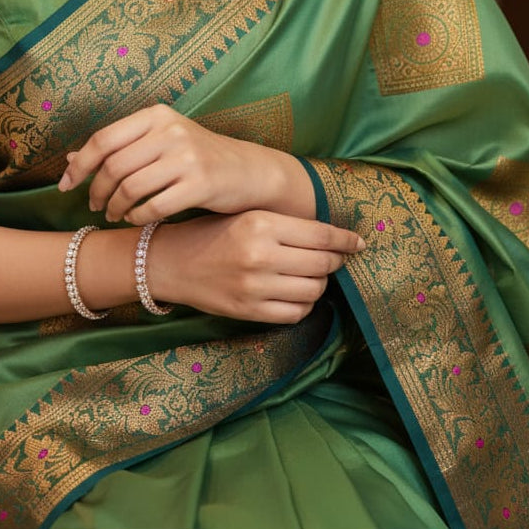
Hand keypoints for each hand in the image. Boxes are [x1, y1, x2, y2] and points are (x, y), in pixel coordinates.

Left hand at [58, 104, 313, 222]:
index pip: (104, 139)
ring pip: (130, 187)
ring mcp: (187, 157)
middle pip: (113, 166)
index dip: (79, 165)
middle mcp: (171, 131)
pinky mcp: (200, 184)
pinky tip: (136, 219)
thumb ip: (118, 147)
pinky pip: (153, 206)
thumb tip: (69, 159)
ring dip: (114, 207)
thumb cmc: (198, 157)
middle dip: (96, 190)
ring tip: (113, 214)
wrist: (249, 171)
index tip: (65, 185)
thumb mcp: (160, 141)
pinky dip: (137, 217)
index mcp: (157, 115)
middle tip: (94, 205)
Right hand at [148, 210, 365, 323]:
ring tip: (310, 274)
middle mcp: (260, 254)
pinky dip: (304, 305)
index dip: (346, 240)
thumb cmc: (212, 232)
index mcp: (260, 222)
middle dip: (336, 261)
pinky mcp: (248, 311)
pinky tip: (296, 294)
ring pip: (313, 290)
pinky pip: (295, 313)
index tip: (358, 242)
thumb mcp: (246, 215)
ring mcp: (254, 286)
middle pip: (322, 263)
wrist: (171, 262)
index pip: (321, 234)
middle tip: (336, 258)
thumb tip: (333, 236)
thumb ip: (285, 224)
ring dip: (319, 283)